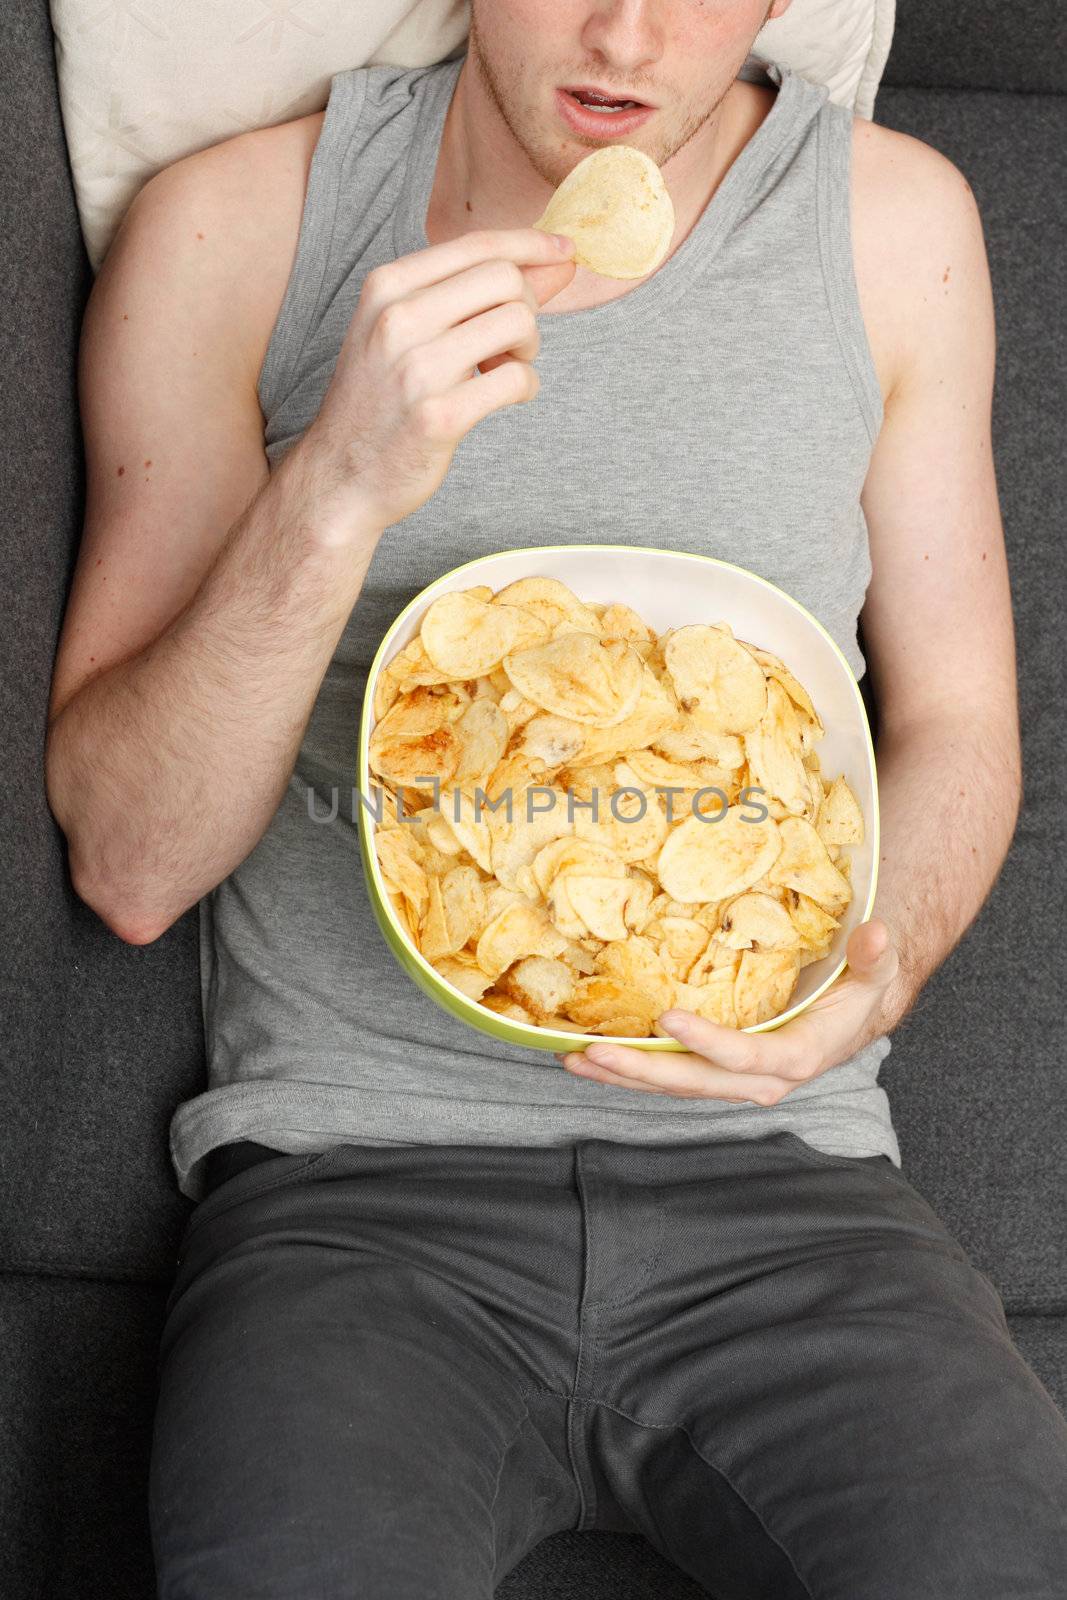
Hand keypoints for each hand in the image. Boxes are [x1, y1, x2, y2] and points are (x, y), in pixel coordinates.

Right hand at [298, 227, 576, 533]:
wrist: (340, 477)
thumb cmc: (379, 400)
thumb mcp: (403, 330)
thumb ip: (470, 292)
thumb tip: (554, 260)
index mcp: (387, 288)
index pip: (477, 245)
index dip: (531, 244)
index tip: (564, 250)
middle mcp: (397, 319)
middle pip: (505, 278)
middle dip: (528, 306)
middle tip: (513, 341)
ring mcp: (417, 369)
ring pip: (517, 322)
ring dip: (528, 347)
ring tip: (508, 367)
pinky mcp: (439, 417)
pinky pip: (516, 379)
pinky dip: (526, 386)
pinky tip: (509, 396)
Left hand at [558, 918, 901, 1102]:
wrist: (854, 1014)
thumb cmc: (861, 987)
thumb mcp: (876, 967)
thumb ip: (875, 955)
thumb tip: (875, 932)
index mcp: (800, 1054)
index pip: (750, 1056)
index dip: (710, 1044)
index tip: (668, 1019)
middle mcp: (763, 1077)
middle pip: (697, 1083)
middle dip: (643, 1071)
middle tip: (592, 1053)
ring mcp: (735, 1078)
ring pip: (676, 1086)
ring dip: (624, 1076)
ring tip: (575, 1059)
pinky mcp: (716, 1071)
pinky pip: (671, 1076)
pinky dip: (631, 1070)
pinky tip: (592, 1057)